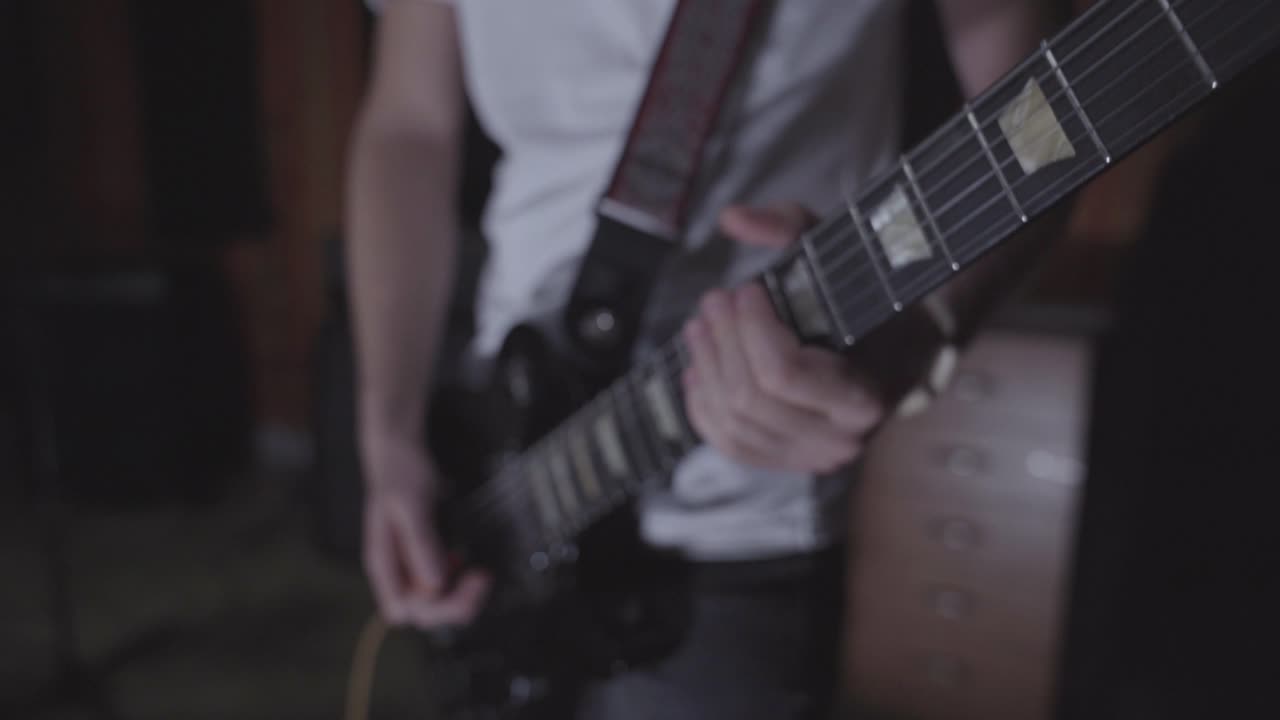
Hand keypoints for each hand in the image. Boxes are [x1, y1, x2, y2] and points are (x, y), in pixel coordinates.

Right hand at [360, 428, 490, 627]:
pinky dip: (459, 581)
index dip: (435, 605)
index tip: (463, 579)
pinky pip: (441, 585)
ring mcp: (409, 567)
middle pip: (422, 613)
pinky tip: (467, 563)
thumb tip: (435, 584)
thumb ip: (421, 544)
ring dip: (460, 594)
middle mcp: (394, 571)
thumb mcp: (411, 505)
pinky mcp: (423, 558)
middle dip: (456, 602)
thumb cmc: (399, 473)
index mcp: (383, 563)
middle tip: (482, 577)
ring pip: (435, 602)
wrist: (399, 451)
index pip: (404, 609)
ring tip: (478, 572)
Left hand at [681, 202, 934, 474]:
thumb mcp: (842, 254)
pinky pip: (725, 443)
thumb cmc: (869, 303)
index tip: (746, 290)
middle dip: (723, 342)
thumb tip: (731, 218)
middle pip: (749, 398)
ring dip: (706, 368)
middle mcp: (838, 439)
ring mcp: (808, 458)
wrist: (901, 356)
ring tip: (700, 327)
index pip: (783, 375)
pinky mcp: (781, 461)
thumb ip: (790, 226)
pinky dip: (702, 405)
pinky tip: (698, 370)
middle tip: (714, 301)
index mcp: (862, 396)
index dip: (751, 328)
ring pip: (731, 422)